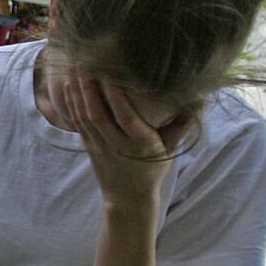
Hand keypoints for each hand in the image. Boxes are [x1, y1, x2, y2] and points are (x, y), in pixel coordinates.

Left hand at [62, 77, 189, 205]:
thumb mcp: (169, 150)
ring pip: (85, 118)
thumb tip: (197, 102)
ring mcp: (101, 146)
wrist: (129, 199)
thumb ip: (179, 127)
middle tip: (85, 66)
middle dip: (90, 90)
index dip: (116, 97)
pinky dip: (72, 105)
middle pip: (99, 115)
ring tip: (75, 71)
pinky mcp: (89, 147)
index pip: (126, 118)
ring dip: (78, 94)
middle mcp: (118, 145)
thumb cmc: (152, 170)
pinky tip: (69, 88)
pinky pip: (79, 124)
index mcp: (141, 144)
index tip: (110, 77)